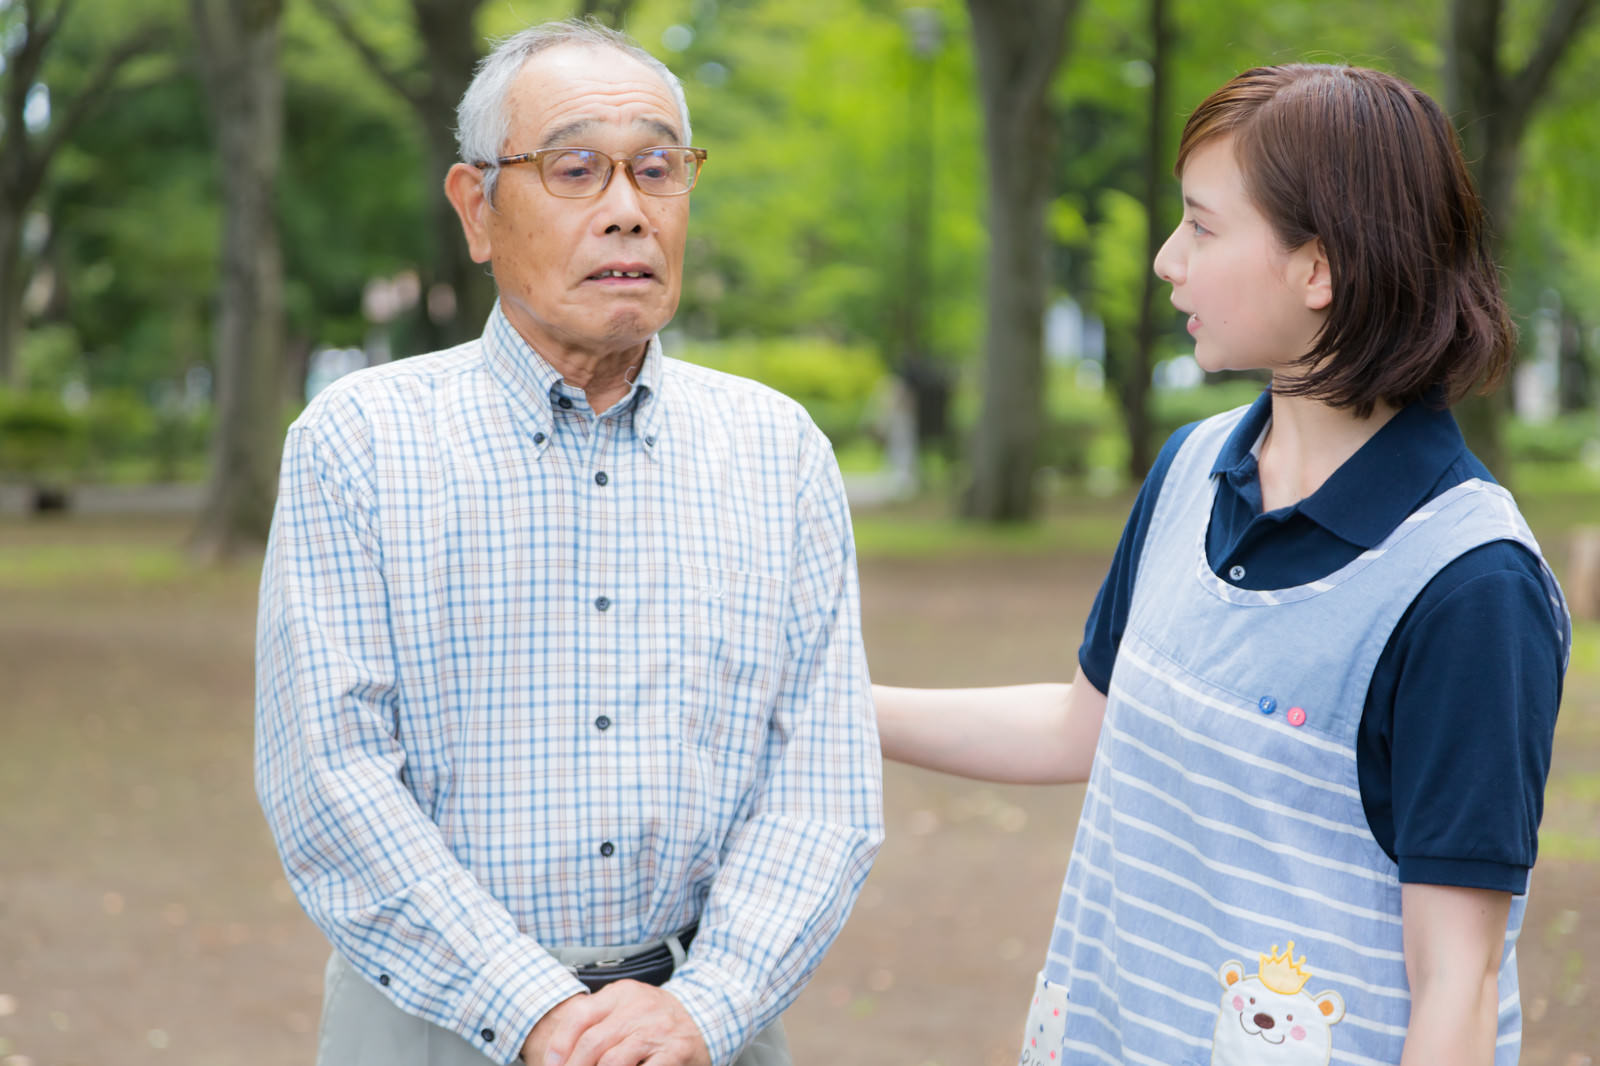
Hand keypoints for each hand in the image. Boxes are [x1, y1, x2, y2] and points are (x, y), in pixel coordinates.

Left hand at [526, 980, 710, 1065]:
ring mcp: (658, 1030)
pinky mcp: (675, 1051)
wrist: (707, 1015)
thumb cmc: (658, 1018)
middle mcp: (639, 1007)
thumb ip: (600, 1020)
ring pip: (613, 1061)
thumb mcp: (628, 1007)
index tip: (551, 1065)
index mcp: (622, 993)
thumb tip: (562, 1054)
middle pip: (593, 1042)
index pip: (580, 1015)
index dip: (560, 1044)